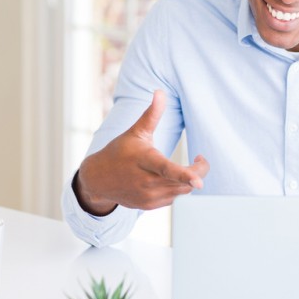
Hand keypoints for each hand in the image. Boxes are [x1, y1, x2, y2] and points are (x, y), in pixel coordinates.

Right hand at [74, 90, 209, 214]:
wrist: (98, 179)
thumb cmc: (120, 152)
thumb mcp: (135, 132)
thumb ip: (151, 114)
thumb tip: (160, 92)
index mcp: (145, 161)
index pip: (168, 169)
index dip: (185, 175)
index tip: (199, 180)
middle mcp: (146, 182)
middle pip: (183, 182)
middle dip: (198, 171)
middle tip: (200, 159)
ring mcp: (148, 197)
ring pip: (182, 192)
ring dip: (189, 180)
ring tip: (188, 168)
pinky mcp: (149, 206)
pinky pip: (174, 199)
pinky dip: (178, 189)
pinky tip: (172, 179)